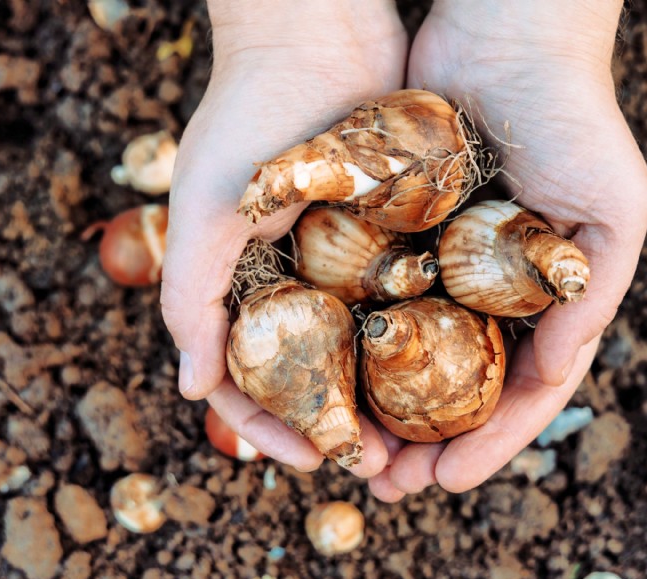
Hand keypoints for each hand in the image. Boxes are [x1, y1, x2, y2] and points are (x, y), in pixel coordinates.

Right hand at [161, 0, 406, 475]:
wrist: (317, 30)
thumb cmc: (249, 117)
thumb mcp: (206, 209)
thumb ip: (191, 297)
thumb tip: (194, 391)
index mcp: (247, 283)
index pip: (256, 380)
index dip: (278, 428)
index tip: (318, 462)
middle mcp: (298, 277)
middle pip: (321, 375)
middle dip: (347, 426)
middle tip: (385, 467)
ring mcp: (349, 256)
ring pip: (370, 345)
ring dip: (392, 396)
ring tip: (426, 436)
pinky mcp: (396, 228)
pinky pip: (411, 295)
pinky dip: (425, 335)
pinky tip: (455, 368)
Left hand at [368, 0, 646, 500]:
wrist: (505, 34)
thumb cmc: (573, 118)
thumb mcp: (612, 211)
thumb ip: (593, 296)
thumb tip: (558, 375)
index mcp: (546, 297)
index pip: (519, 389)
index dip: (488, 440)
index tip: (446, 479)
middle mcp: (494, 289)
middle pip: (459, 384)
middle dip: (427, 439)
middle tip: (388, 483)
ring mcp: (446, 264)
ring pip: (412, 353)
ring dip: (385, 406)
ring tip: (352, 452)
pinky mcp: (401, 233)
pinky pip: (376, 298)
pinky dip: (359, 343)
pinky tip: (333, 377)